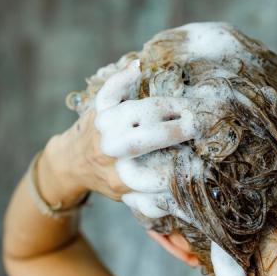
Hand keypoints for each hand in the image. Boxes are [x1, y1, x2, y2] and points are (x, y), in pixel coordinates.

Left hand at [39, 59, 200, 206]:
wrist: (71, 162)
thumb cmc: (109, 178)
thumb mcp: (131, 198)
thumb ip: (157, 203)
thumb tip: (189, 207)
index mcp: (122, 179)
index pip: (161, 174)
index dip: (186, 166)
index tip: (204, 158)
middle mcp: (112, 152)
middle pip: (149, 137)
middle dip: (177, 130)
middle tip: (199, 125)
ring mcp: (104, 127)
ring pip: (137, 111)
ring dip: (166, 107)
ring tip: (185, 108)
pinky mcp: (98, 108)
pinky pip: (110, 90)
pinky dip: (124, 77)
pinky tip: (139, 68)